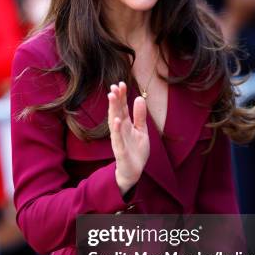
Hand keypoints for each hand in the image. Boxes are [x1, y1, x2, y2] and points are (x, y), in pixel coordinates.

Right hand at [107, 81, 149, 195]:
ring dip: (113, 110)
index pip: (122, 108)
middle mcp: (120, 130)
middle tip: (114, 86)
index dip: (122, 96)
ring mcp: (119, 139)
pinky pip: (118, 139)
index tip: (121, 83)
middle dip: (115, 100)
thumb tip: (139, 98)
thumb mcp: (142, 130)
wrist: (134, 171)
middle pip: (117, 112)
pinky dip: (117, 130)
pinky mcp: (120, 150)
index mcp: (126, 124)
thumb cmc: (136, 150)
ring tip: (112, 97)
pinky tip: (117, 120)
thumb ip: (140, 116)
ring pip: (114, 122)